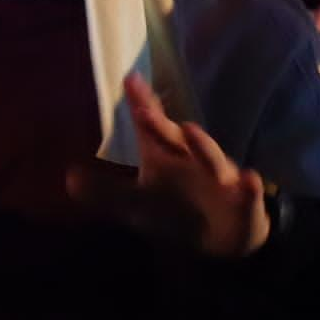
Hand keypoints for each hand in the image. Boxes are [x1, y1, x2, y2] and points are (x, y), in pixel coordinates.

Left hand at [68, 73, 268, 257]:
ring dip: (204, 147)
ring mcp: (220, 179)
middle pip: (177, 139)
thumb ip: (105, 192)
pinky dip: (249, 189)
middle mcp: (193, 159)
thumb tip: (69, 178)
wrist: (222, 241)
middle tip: (143, 107)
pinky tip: (250, 180)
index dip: (141, 104)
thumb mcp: (136, 206)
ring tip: (190, 130)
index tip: (130, 79)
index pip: (150, 127)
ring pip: (213, 161)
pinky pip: (248, 195)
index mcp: (166, 156)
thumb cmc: (175, 212)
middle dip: (161, 124)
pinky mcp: (243, 202)